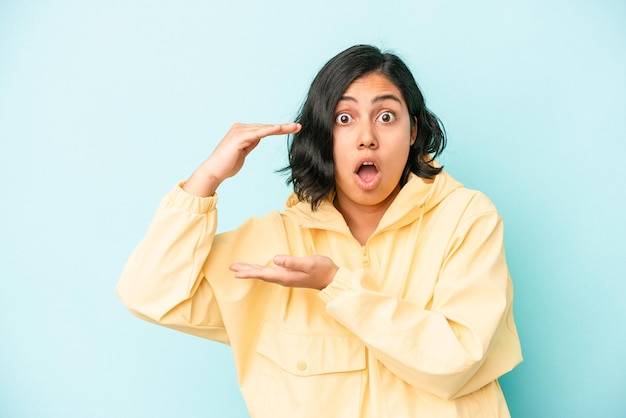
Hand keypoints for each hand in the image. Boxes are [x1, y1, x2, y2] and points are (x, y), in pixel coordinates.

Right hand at [184, 122, 301, 196]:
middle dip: (283, 127)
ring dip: (281, 127)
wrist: (213, 172)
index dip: (278, 129)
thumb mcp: (243, 152)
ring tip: (295, 127)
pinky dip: (270, 130)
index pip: (264, 129)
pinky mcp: (239, 137)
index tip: (292, 129)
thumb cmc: (226, 165)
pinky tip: (280, 128)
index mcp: (241, 131)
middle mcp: (240, 128)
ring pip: (264, 128)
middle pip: (266, 127)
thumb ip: (250, 144)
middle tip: (298, 126)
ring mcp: (239, 131)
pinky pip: (258, 133)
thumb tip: (259, 138)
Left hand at [230, 255, 337, 289]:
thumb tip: (276, 260)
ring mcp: (286, 277)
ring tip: (239, 268)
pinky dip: (260, 270)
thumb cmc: (322, 269)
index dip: (249, 272)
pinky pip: (270, 272)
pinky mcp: (289, 274)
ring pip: (264, 274)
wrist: (332, 278)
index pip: (263, 274)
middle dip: (246, 271)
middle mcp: (283, 278)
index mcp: (286, 276)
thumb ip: (292, 262)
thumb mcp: (309, 263)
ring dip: (251, 270)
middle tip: (231, 268)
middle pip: (260, 274)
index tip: (236, 272)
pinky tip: (257, 268)